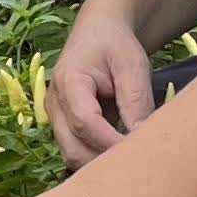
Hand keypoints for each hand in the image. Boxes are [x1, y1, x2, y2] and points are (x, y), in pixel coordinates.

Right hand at [49, 2, 156, 168]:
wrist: (99, 33)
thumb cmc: (116, 45)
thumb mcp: (132, 64)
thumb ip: (135, 100)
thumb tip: (141, 139)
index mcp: (69, 82)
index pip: (85, 122)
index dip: (111, 142)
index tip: (139, 151)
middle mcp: (55, 104)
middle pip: (73, 148)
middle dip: (105, 162)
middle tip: (139, 163)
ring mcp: (56, 117)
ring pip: (73, 155)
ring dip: (101, 163)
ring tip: (132, 160)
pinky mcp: (64, 126)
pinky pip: (77, 151)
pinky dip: (98, 158)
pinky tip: (121, 155)